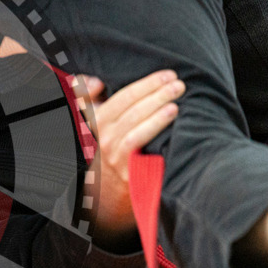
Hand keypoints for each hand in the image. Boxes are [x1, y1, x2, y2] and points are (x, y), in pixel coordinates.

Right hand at [74, 70, 183, 248]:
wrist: (107, 193)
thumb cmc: (111, 150)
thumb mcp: (97, 124)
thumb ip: (90, 99)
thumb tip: (95, 81)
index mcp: (96, 121)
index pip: (121, 98)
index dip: (144, 84)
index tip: (166, 74)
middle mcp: (102, 137)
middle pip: (129, 108)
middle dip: (155, 91)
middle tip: (177, 83)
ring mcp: (114, 154)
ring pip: (134, 124)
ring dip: (156, 107)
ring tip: (176, 97)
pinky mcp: (126, 169)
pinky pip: (139, 143)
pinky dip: (154, 126)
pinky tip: (172, 116)